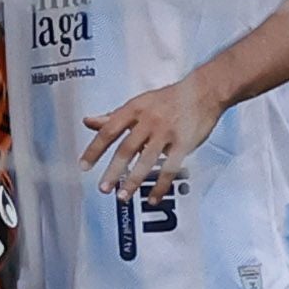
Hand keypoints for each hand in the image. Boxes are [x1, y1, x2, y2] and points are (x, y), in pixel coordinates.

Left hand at [82, 75, 215, 202]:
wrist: (204, 90)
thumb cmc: (169, 98)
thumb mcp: (139, 103)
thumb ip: (114, 115)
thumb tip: (89, 121)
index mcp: (134, 109)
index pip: (109, 130)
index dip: (95, 149)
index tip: (84, 166)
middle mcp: (149, 120)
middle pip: (126, 148)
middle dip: (113, 171)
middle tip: (103, 188)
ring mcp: (167, 132)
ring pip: (146, 160)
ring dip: (133, 181)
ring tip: (123, 196)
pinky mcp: (184, 143)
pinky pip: (169, 168)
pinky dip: (160, 186)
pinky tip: (152, 198)